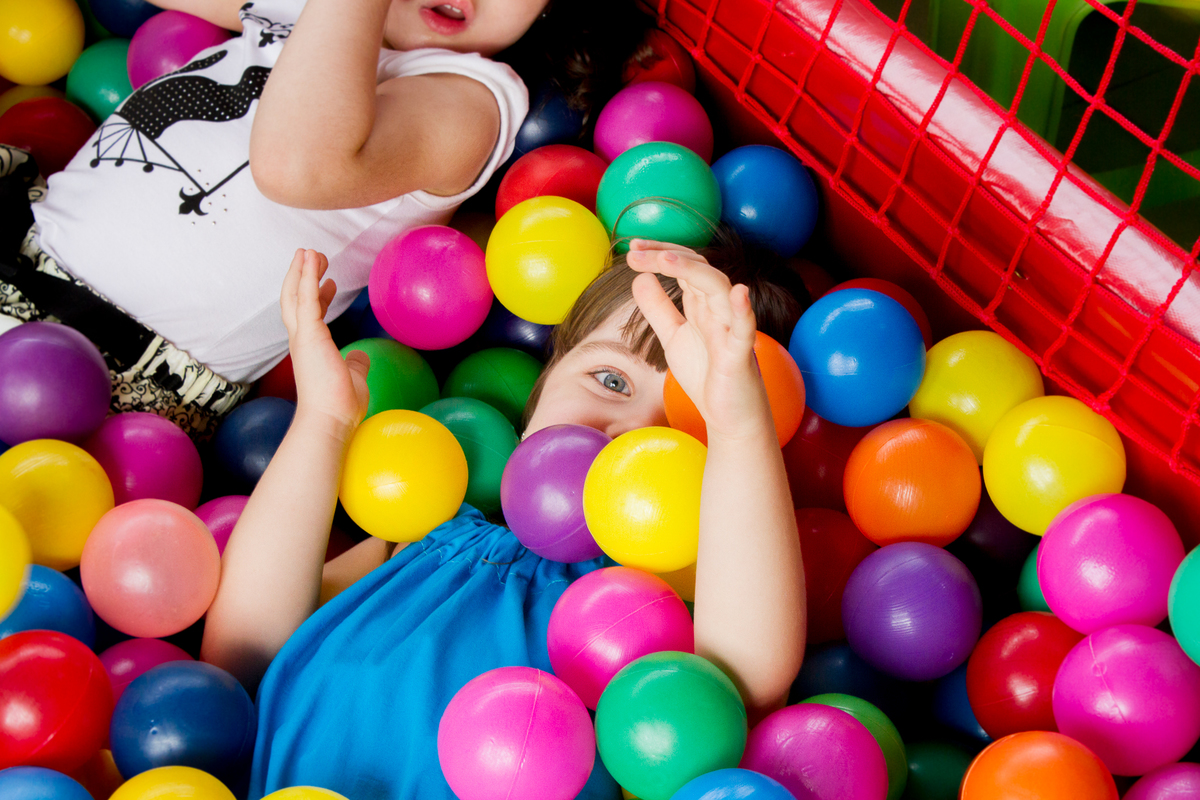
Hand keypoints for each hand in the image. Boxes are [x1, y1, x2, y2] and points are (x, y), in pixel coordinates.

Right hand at [280, 249, 369, 434]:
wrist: (331, 420)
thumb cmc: (340, 405)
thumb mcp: (353, 377)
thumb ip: (355, 363)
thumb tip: (361, 357)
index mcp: (311, 349)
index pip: (311, 316)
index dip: (318, 296)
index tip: (330, 282)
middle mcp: (302, 340)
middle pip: (294, 300)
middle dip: (303, 276)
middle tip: (314, 256)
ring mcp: (302, 337)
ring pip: (294, 294)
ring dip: (301, 270)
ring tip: (310, 250)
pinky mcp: (308, 334)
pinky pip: (304, 297)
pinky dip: (306, 275)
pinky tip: (310, 258)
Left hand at [626, 239, 770, 440]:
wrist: (729, 417)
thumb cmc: (707, 375)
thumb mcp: (673, 338)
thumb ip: (658, 309)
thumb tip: (639, 278)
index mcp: (703, 305)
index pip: (684, 267)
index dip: (660, 253)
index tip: (633, 247)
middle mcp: (719, 310)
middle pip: (698, 270)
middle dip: (667, 256)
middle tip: (635, 252)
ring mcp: (731, 330)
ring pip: (720, 290)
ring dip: (695, 272)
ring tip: (666, 260)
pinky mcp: (740, 355)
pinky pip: (745, 329)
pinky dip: (743, 310)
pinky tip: (738, 292)